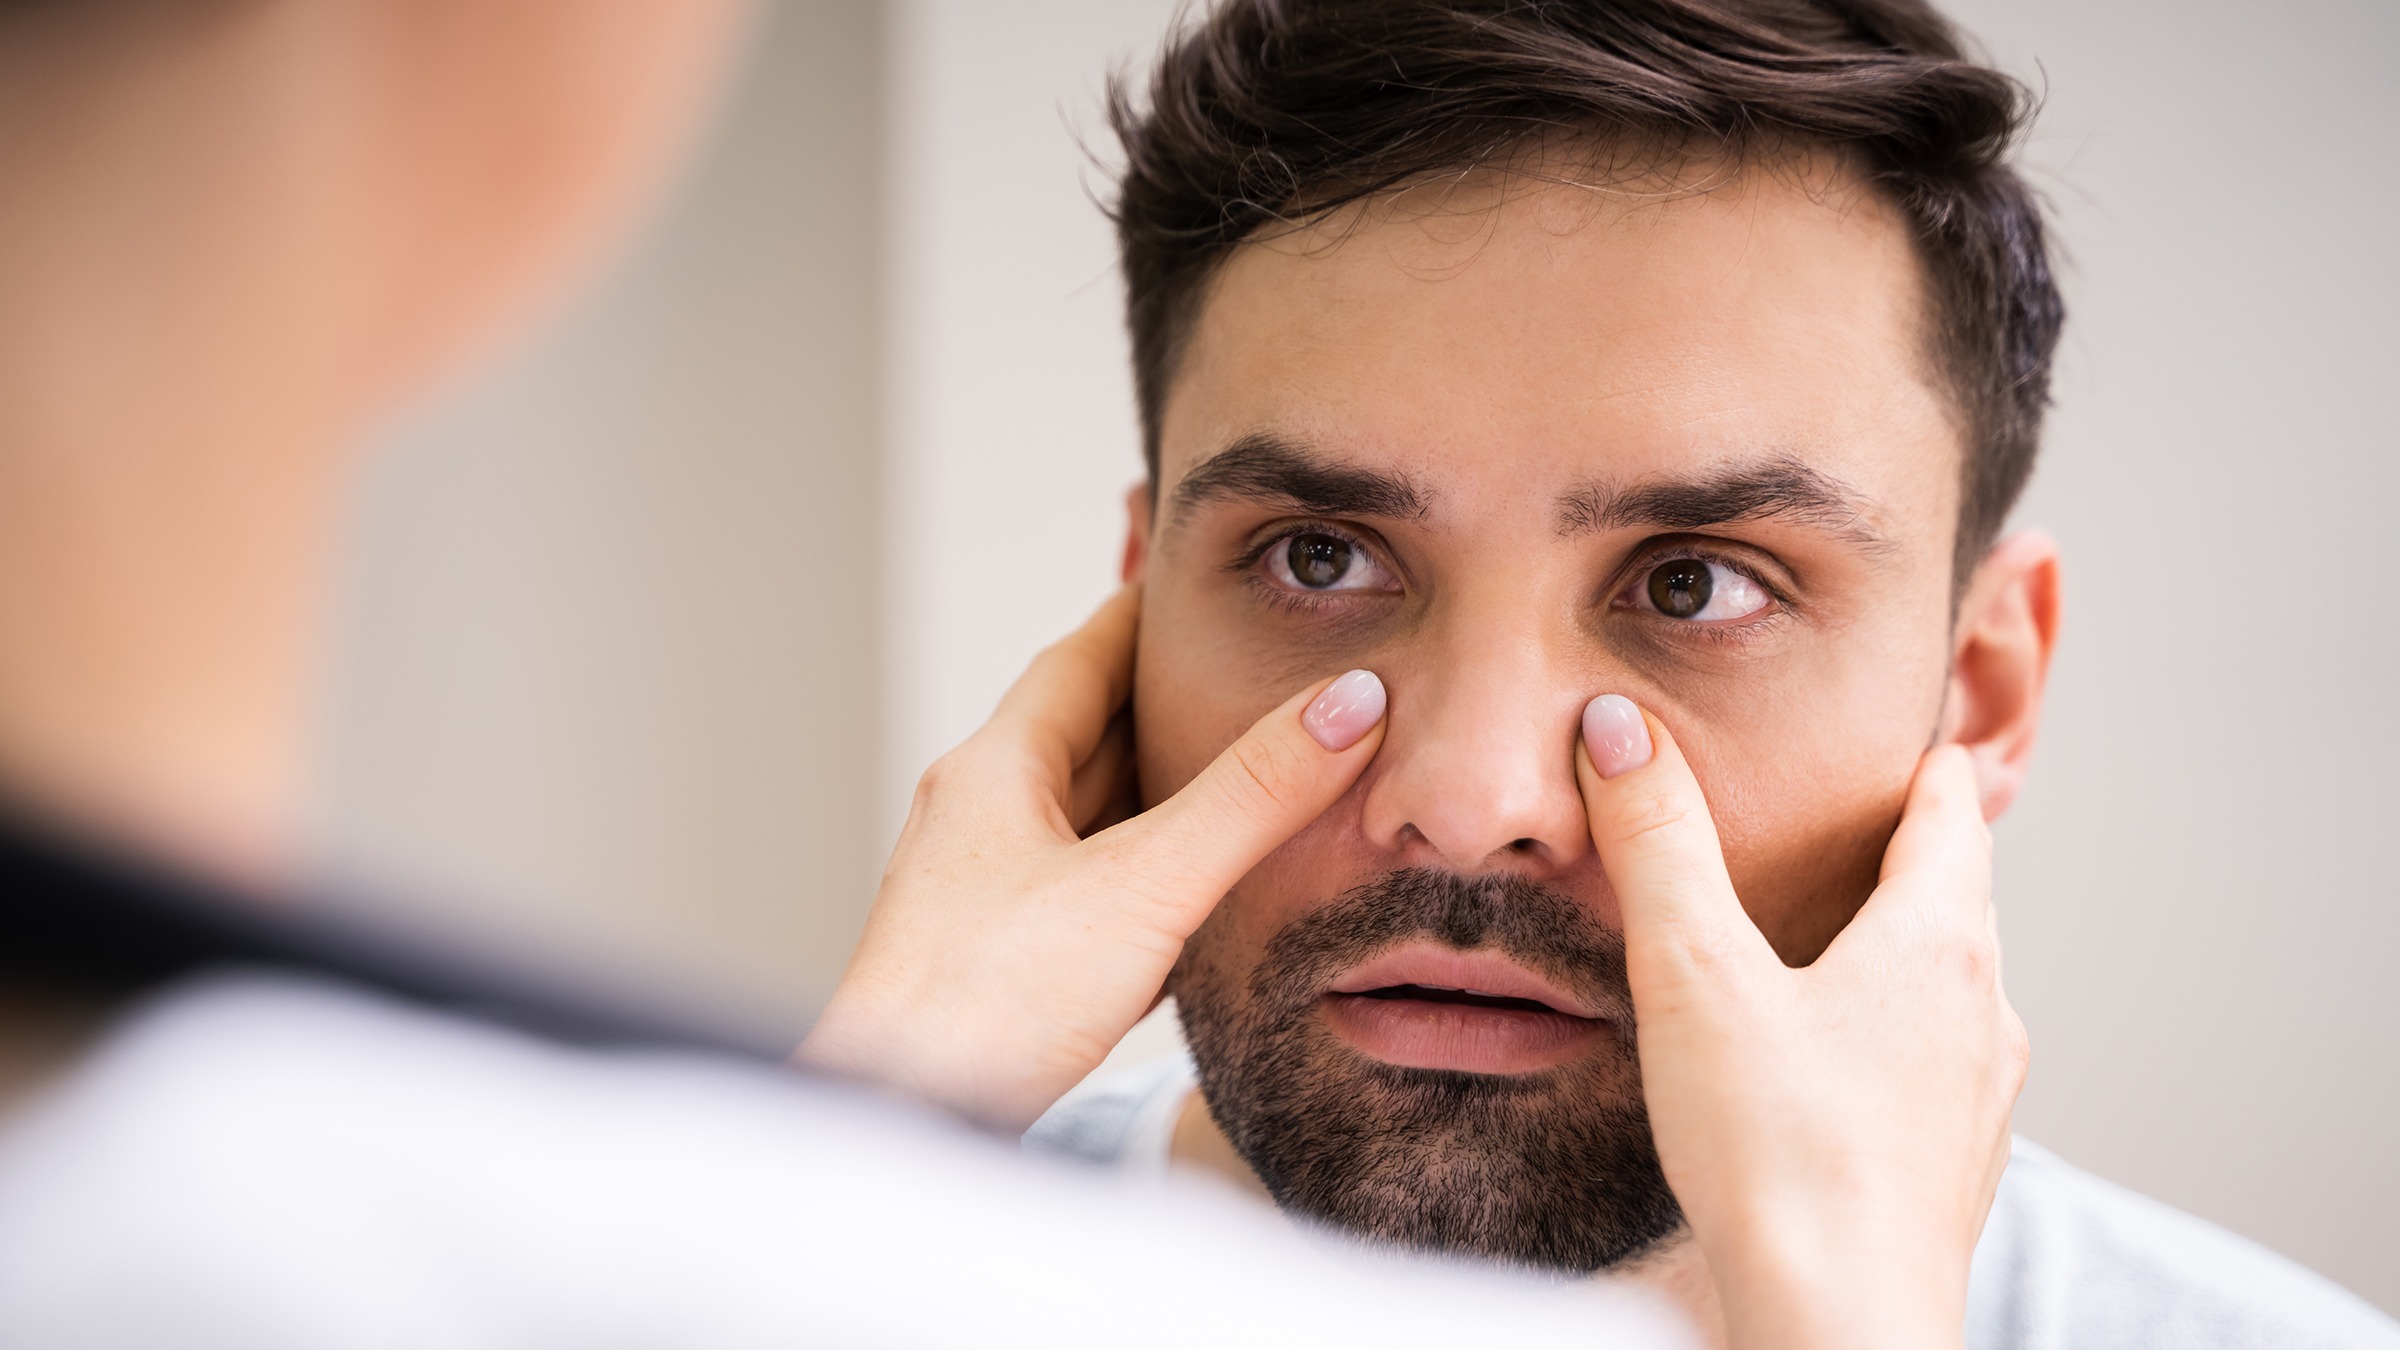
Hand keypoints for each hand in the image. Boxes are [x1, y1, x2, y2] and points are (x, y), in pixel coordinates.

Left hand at [798, 586, 1388, 1130]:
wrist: (898, 1123)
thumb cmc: (983, 1004)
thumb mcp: (1142, 886)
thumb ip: (1249, 798)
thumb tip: (1346, 703)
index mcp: (996, 770)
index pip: (1080, 657)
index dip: (1142, 614)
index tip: (1194, 581)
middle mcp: (981, 819)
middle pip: (1087, 735)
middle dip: (1168, 706)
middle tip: (1248, 672)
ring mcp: (984, 895)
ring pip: (1089, 819)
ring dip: (1161, 796)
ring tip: (1242, 774)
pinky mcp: (1001, 965)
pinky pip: (1087, 895)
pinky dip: (1146, 878)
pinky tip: (1191, 901)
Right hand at [1575, 695, 2026, 1349]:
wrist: (1839, 1321)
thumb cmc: (1776, 1152)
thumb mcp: (1694, 975)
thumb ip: (1657, 846)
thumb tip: (1621, 729)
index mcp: (1936, 943)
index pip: (1951, 817)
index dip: (1925, 771)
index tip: (1913, 741)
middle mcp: (1980, 1011)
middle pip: (1959, 901)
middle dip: (1916, 857)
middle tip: (1871, 825)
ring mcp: (1978, 1098)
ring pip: (1955, 990)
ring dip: (1908, 953)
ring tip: (1847, 941)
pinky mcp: (1954, 1167)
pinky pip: (1938, 1069)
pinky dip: (1898, 1037)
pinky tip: (1839, 1067)